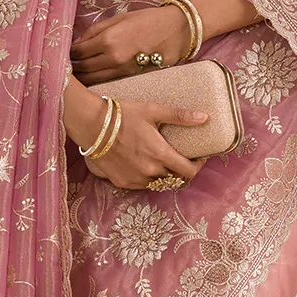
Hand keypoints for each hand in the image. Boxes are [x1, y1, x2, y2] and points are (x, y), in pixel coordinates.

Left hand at [70, 3, 190, 82]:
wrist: (178, 30)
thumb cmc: (148, 20)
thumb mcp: (119, 18)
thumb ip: (95, 30)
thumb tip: (77, 42)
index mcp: (108, 39)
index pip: (77, 52)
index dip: (67, 54)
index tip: (61, 54)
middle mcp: (114, 58)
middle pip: (82, 69)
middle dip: (71, 68)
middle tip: (63, 67)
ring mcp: (123, 72)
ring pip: (93, 80)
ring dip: (82, 78)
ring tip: (74, 76)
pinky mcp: (132, 79)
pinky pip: (108, 83)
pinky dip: (97, 82)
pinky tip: (91, 79)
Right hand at [84, 99, 209, 190]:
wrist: (92, 125)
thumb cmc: (123, 115)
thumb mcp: (153, 111)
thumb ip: (180, 116)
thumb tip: (204, 117)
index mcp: (160, 154)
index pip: (189, 171)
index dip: (197, 166)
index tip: (198, 158)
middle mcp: (149, 171)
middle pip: (175, 179)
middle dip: (181, 170)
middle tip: (180, 158)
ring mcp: (135, 179)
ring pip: (158, 184)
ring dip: (164, 175)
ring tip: (162, 162)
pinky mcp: (122, 182)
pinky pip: (142, 185)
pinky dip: (147, 178)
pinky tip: (144, 165)